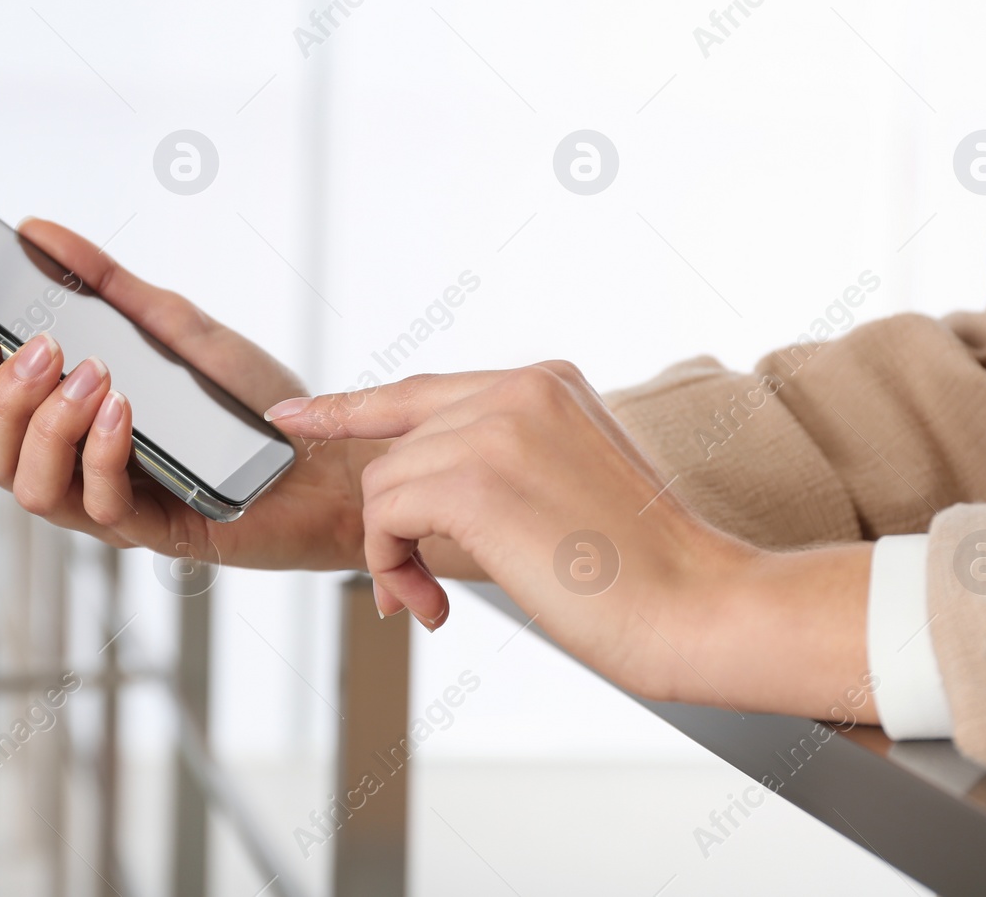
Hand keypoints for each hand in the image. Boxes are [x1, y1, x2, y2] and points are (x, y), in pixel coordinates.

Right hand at [0, 218, 373, 572]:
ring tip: (91, 376)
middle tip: (44, 348)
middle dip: (2, 398)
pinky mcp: (156, 532)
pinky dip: (102, 452)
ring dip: (49, 427)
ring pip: (31, 490)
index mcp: (74, 418)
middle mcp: (80, 466)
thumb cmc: (254, 401)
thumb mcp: (178, 326)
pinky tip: (125, 410)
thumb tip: (37, 231)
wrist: (331, 455)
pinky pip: (101, 506)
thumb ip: (108, 284)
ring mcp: (114, 505)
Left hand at [268, 364, 878, 721]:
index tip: (291, 414)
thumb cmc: (640, 567)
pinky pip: (382, 518)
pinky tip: (433, 604)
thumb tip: (419, 483)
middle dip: (390, 524)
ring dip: (391, 555)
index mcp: (544, 382)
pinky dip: (391, 569)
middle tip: (412, 586)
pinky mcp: (470, 478)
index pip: (421, 390)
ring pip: (383, 486)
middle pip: (397, 447)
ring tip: (433, 600)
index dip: (349, 407)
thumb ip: (502, 457)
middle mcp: (516, 388)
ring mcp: (493, 427)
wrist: (694, 603)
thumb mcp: (570, 481)